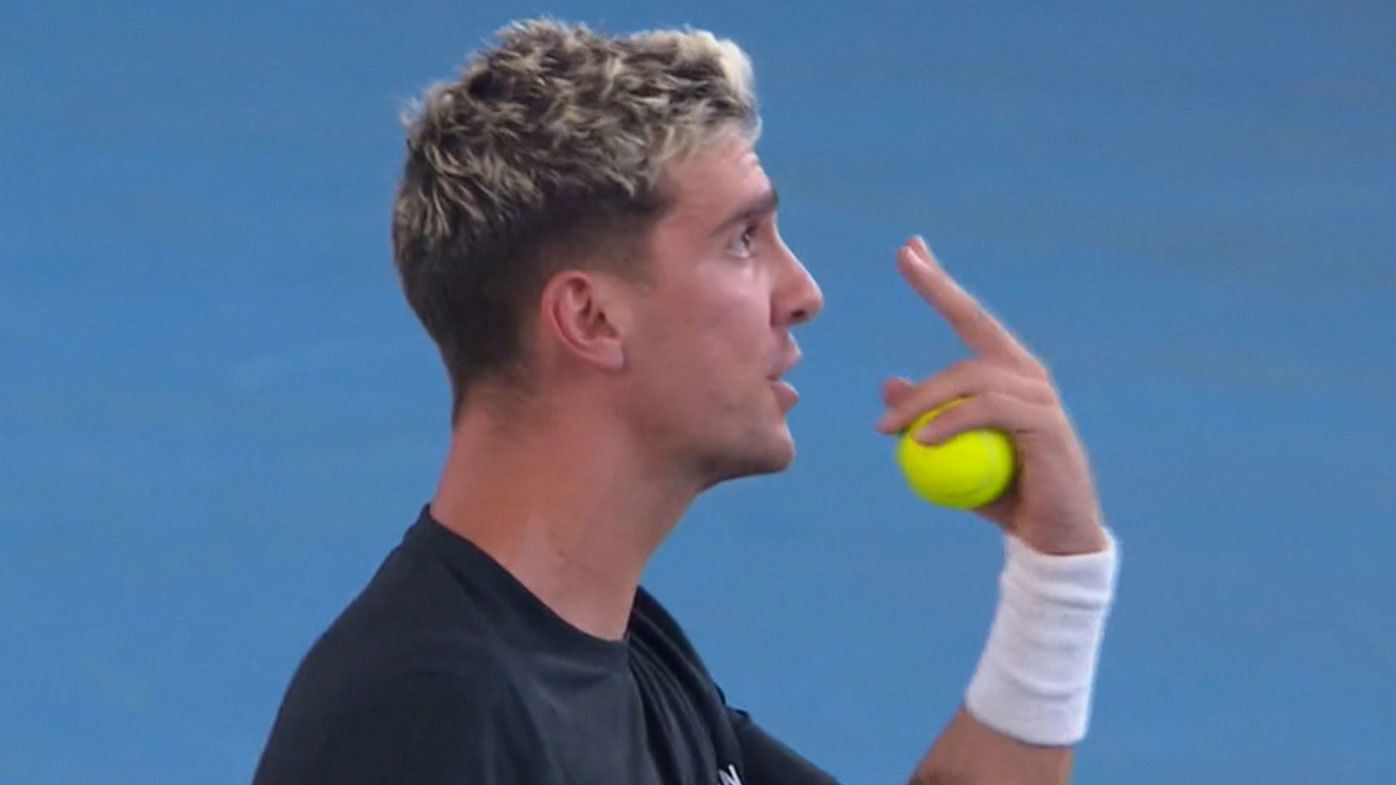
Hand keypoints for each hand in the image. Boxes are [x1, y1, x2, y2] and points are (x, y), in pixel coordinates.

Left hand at [875, 237, 1107, 554]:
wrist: (1049, 539)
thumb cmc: (1001, 495)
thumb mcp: (949, 456)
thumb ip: (925, 419)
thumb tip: (889, 386)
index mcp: (1005, 373)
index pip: (969, 317)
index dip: (939, 282)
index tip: (909, 247)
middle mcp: (1026, 374)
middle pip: (974, 325)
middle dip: (939, 286)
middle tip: (904, 261)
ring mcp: (1040, 397)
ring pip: (971, 376)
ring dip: (923, 399)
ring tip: (888, 429)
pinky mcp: (1046, 425)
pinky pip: (989, 410)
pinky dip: (951, 422)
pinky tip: (921, 440)